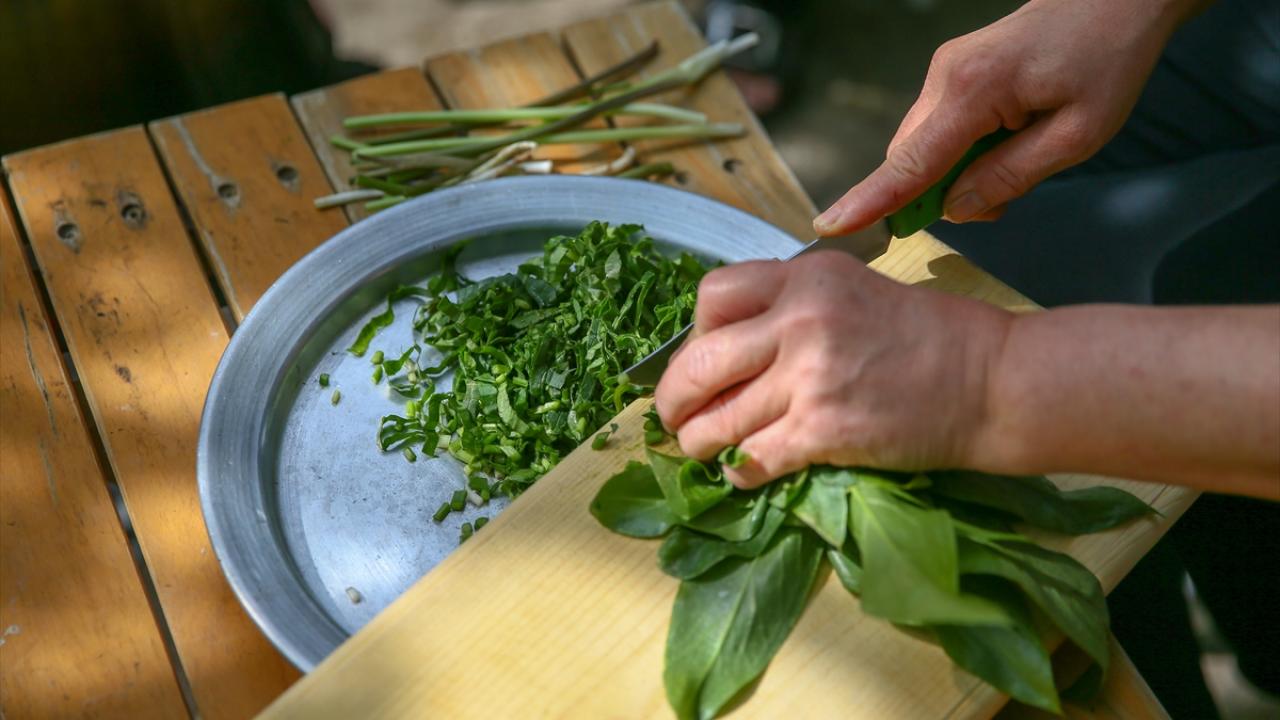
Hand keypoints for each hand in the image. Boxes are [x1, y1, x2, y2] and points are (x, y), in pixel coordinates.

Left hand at [653, 251, 1012, 487]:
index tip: (704, 357)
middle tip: (673, 416)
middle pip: (698, 361)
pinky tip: (741, 473)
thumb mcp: (854, 290)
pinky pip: (753, 457)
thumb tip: (732, 348)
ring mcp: (810, 376)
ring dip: (698, 442)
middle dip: (673, 397)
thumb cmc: (931, 337)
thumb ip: (794, 307)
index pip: (713, 296)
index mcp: (806, 277)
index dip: (695, 332)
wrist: (992, 381)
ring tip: (700, 449)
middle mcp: (800, 319)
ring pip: (717, 419)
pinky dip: (738, 471)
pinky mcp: (824, 430)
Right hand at [813, 0, 1198, 233]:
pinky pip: (938, 129)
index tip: (830, 226)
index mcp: (973, 90)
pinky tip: (1006, 142)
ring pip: (923, 147)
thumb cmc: (1107, 57)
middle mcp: (944, 77)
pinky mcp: (953, 72)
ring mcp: (944, 71)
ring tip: (1018, 159)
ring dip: (954, 173)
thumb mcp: (1078, 135)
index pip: (909, 163)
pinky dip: (960, 152)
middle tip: (1001, 201)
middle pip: (910, 159)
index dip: (870, 201)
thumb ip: (1010, 177)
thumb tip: (956, 208)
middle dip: (938, 194)